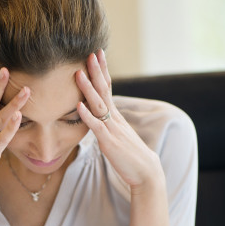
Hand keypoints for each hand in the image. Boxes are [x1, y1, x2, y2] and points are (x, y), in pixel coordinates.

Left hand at [75, 50, 163, 189]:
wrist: (146, 172)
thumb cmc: (130, 155)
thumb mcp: (118, 134)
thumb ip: (107, 123)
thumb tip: (98, 115)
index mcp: (115, 116)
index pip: (108, 87)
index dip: (102, 71)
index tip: (97, 54)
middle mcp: (114, 118)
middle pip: (104, 90)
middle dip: (97, 71)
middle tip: (91, 53)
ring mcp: (112, 129)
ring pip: (98, 105)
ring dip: (88, 88)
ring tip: (78, 73)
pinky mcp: (109, 142)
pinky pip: (96, 127)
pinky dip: (87, 115)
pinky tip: (78, 105)